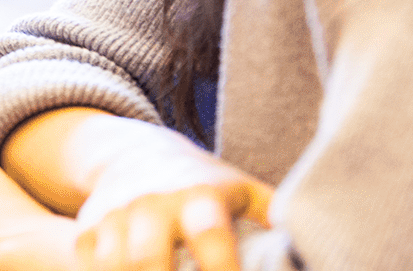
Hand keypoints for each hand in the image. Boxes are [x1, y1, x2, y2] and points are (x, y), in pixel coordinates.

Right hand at [74, 143, 271, 270]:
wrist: (135, 154)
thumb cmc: (205, 186)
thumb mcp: (243, 191)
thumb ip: (277, 218)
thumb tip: (324, 246)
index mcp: (198, 196)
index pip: (210, 236)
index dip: (222, 270)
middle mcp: (152, 204)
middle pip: (149, 259)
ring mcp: (115, 217)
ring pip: (116, 266)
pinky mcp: (88, 231)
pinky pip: (91, 268)